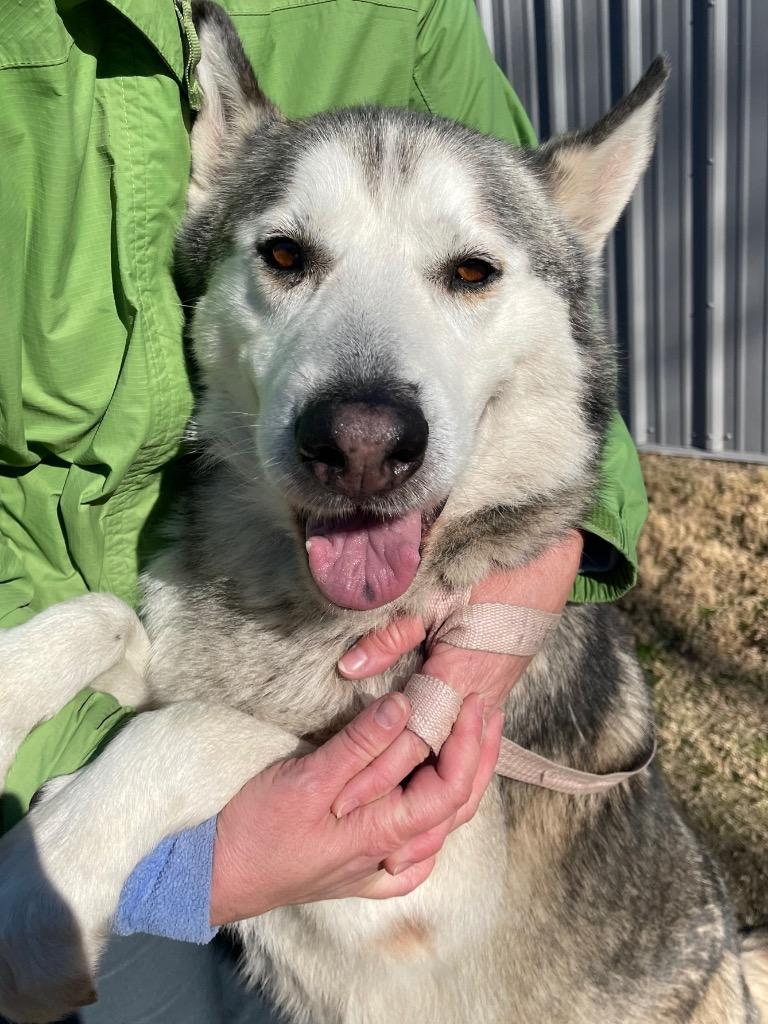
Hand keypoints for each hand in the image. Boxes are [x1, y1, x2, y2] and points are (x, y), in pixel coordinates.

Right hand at [209, 691, 501, 924]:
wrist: (210, 876)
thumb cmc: (254, 830)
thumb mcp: (306, 780)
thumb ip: (360, 746)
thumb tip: (408, 708)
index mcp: (383, 834)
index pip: (449, 789)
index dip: (469, 745)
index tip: (471, 703)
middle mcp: (388, 856)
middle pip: (453, 808)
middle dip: (476, 757)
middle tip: (485, 711)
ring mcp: (373, 868)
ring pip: (435, 828)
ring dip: (458, 783)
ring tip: (468, 744)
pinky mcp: (355, 871)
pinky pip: (409, 858)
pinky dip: (429, 829)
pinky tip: (430, 820)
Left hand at [331, 531, 583, 838]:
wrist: (541, 567)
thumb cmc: (486, 576)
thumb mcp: (435, 597)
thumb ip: (393, 634)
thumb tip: (351, 667)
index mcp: (458, 675)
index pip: (411, 737)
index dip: (378, 770)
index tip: (345, 798)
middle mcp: (478, 699)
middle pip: (437, 764)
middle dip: (404, 803)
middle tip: (369, 840)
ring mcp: (491, 701)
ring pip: (463, 766)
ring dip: (435, 803)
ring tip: (404, 840)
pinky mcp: (496, 697)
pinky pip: (476, 751)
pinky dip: (458, 780)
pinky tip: (438, 800)